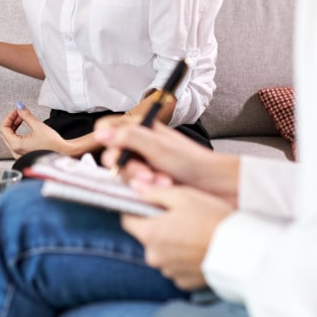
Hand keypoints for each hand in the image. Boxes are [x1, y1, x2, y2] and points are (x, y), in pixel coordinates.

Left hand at [0, 105, 68, 157]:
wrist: (64, 154)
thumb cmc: (54, 144)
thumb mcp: (38, 126)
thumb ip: (26, 115)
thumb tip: (19, 106)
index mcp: (17, 145)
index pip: (3, 128)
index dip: (9, 117)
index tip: (17, 111)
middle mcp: (16, 152)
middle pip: (5, 133)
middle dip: (11, 121)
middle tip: (20, 113)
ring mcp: (20, 155)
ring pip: (10, 138)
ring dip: (14, 127)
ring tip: (23, 119)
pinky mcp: (25, 155)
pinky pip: (16, 143)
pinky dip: (18, 134)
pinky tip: (25, 127)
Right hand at [94, 116, 239, 204]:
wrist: (216, 184)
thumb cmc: (193, 161)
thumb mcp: (158, 146)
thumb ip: (129, 137)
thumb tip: (100, 133)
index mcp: (141, 129)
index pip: (108, 128)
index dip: (107, 140)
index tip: (116, 154)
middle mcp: (139, 145)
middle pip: (114, 155)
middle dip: (130, 167)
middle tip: (146, 174)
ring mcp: (144, 163)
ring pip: (125, 173)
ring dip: (141, 179)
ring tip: (162, 182)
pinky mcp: (148, 182)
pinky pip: (135, 187)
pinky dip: (147, 189)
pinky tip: (163, 188)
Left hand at [120, 183, 233, 289]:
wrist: (242, 250)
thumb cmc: (212, 219)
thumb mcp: (182, 196)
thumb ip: (154, 192)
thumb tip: (134, 187)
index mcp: (150, 234)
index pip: (128, 220)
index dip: (138, 210)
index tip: (152, 205)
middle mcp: (154, 257)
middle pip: (148, 237)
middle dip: (160, 227)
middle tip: (183, 217)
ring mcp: (169, 272)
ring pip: (164, 253)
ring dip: (173, 244)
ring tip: (196, 234)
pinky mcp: (185, 282)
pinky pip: (178, 267)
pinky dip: (185, 259)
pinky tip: (201, 249)